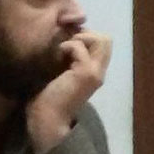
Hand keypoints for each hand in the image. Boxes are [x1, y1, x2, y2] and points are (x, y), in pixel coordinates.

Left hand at [26, 31, 111, 153]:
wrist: (47, 119)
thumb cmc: (50, 98)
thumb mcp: (62, 73)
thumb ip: (69, 59)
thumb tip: (65, 38)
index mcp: (95, 71)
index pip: (103, 44)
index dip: (87, 37)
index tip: (68, 43)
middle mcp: (100, 71)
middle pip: (106, 39)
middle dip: (86, 34)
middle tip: (67, 44)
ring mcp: (95, 72)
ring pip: (101, 39)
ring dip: (79, 38)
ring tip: (64, 50)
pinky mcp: (86, 74)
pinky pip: (80, 47)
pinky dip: (67, 46)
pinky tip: (58, 56)